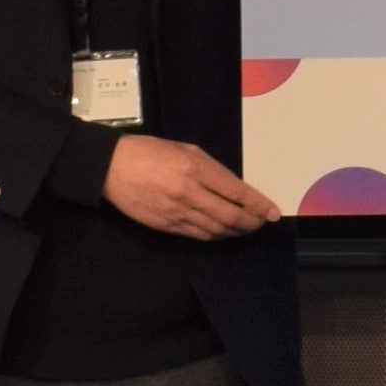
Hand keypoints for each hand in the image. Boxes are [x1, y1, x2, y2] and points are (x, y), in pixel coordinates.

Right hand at [103, 134, 281, 240]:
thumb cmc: (151, 152)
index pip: (237, 192)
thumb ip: (212, 169)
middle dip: (251, 223)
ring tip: (246, 228)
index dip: (259, 205)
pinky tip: (223, 232)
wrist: (111, 168)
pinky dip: (215, 236)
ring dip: (235, 232)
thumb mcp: (187, 150)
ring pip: (215, 230)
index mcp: (196, 169)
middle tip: (262, 223)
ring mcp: (176, 213)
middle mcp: (189, 193)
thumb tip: (234, 188)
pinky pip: (197, 235)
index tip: (273, 213)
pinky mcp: (165, 226)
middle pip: (229, 217)